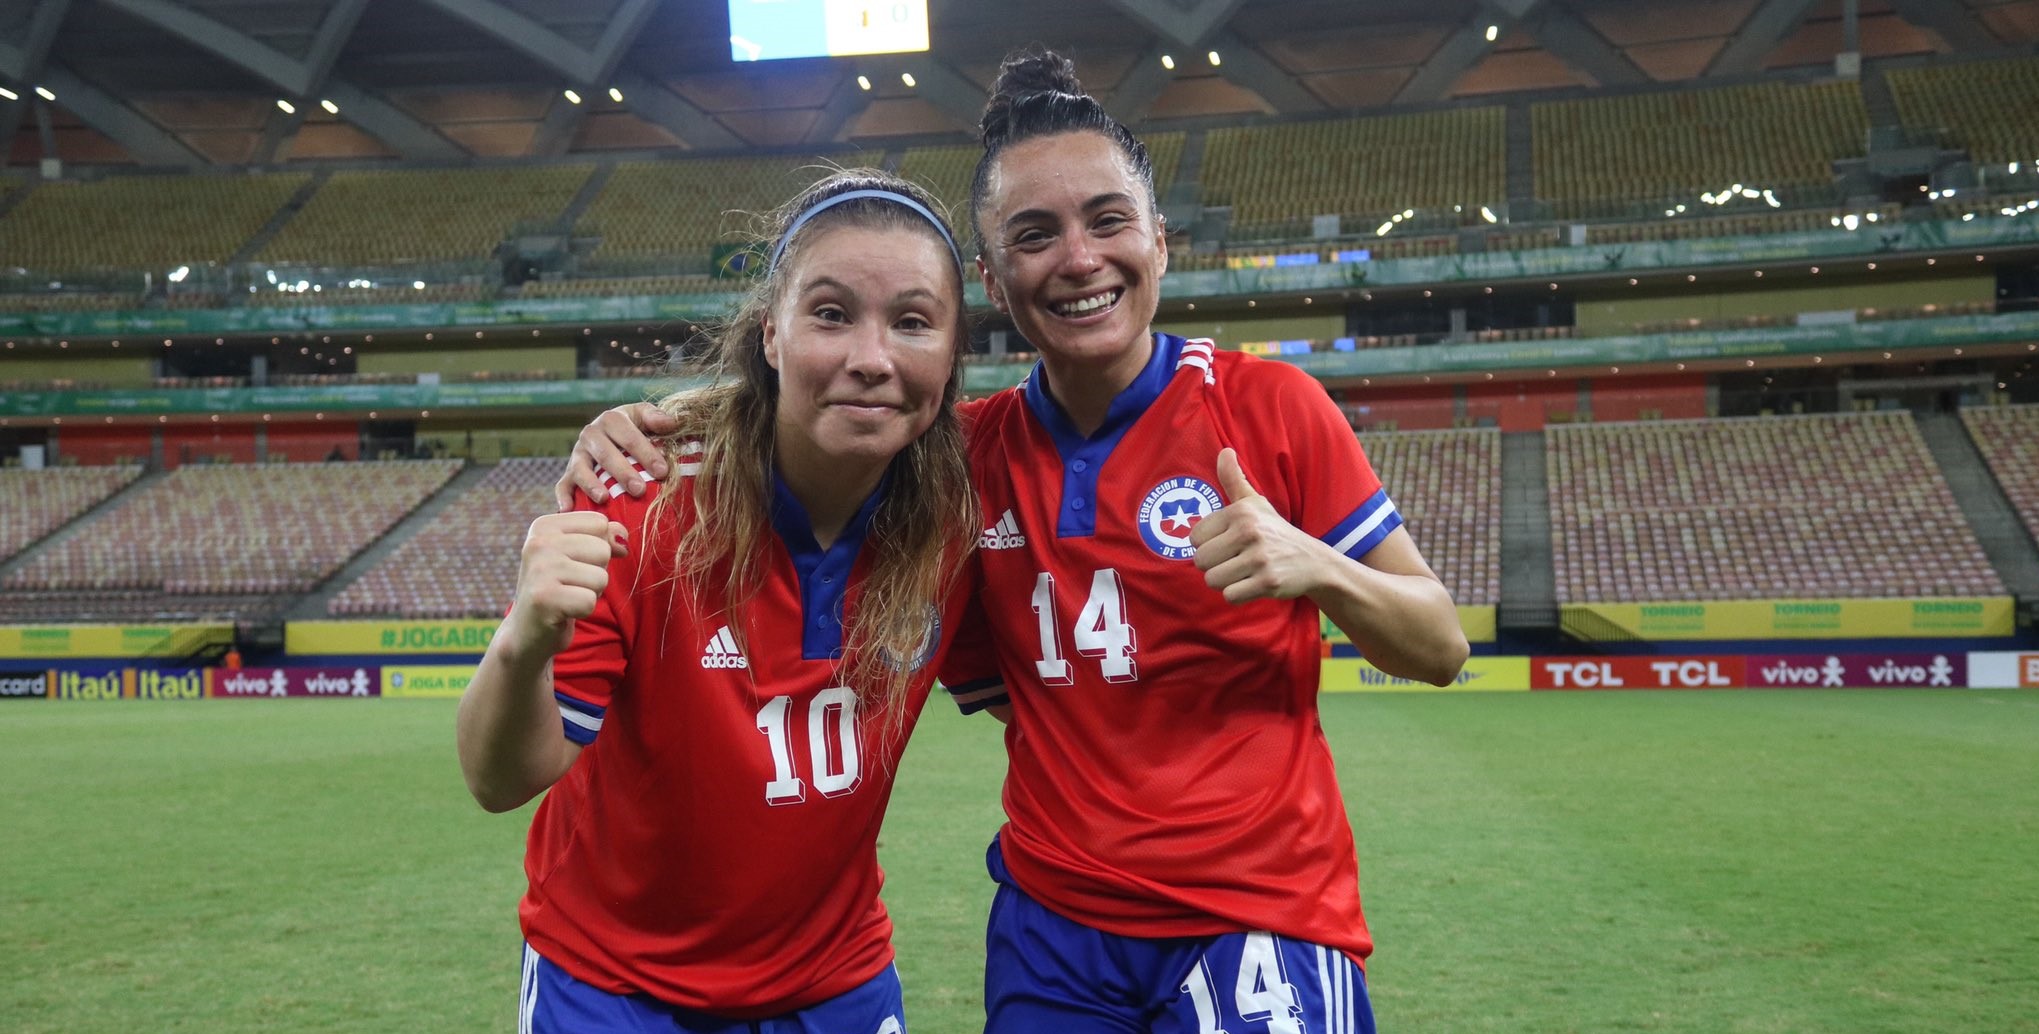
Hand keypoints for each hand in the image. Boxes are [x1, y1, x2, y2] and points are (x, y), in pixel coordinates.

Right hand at [508, 513, 629, 655]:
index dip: (597, 547)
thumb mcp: (578, 554)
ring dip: (591, 592)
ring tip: (567, 596)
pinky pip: (590, 601)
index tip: (574, 562)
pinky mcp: (544, 599)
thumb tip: (623, 537)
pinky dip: (583, 610)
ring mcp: (539, 570)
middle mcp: (538, 543)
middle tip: (570, 584)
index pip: (599, 523)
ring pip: (600, 577)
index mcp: (544, 526)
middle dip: (595, 572)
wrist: (528, 630)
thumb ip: (604, 537)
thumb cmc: (560, 587)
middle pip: (602, 550)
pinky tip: (564, 611)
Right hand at [554, 403, 680, 510]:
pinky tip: (569, 509)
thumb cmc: (634, 428)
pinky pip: (562, 485)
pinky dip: (564, 497)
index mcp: (611, 419)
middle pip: (605, 453)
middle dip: (622, 472)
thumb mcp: (644, 417)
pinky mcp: (569, 473)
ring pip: (581, 469)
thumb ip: (657, 418)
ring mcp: (577, 454)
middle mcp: (590, 434)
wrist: (610, 434)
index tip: (662, 471)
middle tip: (639, 490)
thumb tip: (672, 422)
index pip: (629, 435)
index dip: (645, 452)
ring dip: (591, 484)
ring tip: (604, 498)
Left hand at [1190, 448, 1328, 603]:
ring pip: (1212, 581)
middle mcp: (1249, 532)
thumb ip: (1234, 479)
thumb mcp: (1255, 503)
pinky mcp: (1268, 582)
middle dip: (1214, 566)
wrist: (1313, 561)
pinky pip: (1230, 596)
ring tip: (1244, 572)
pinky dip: (1238, 594)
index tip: (1228, 544)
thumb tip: (1224, 451)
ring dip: (1226, 582)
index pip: (1194, 538)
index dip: (1208, 545)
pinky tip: (1253, 584)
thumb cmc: (1275, 531)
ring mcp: (1259, 558)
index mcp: (1240, 512)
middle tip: (1236, 561)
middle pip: (1200, 561)